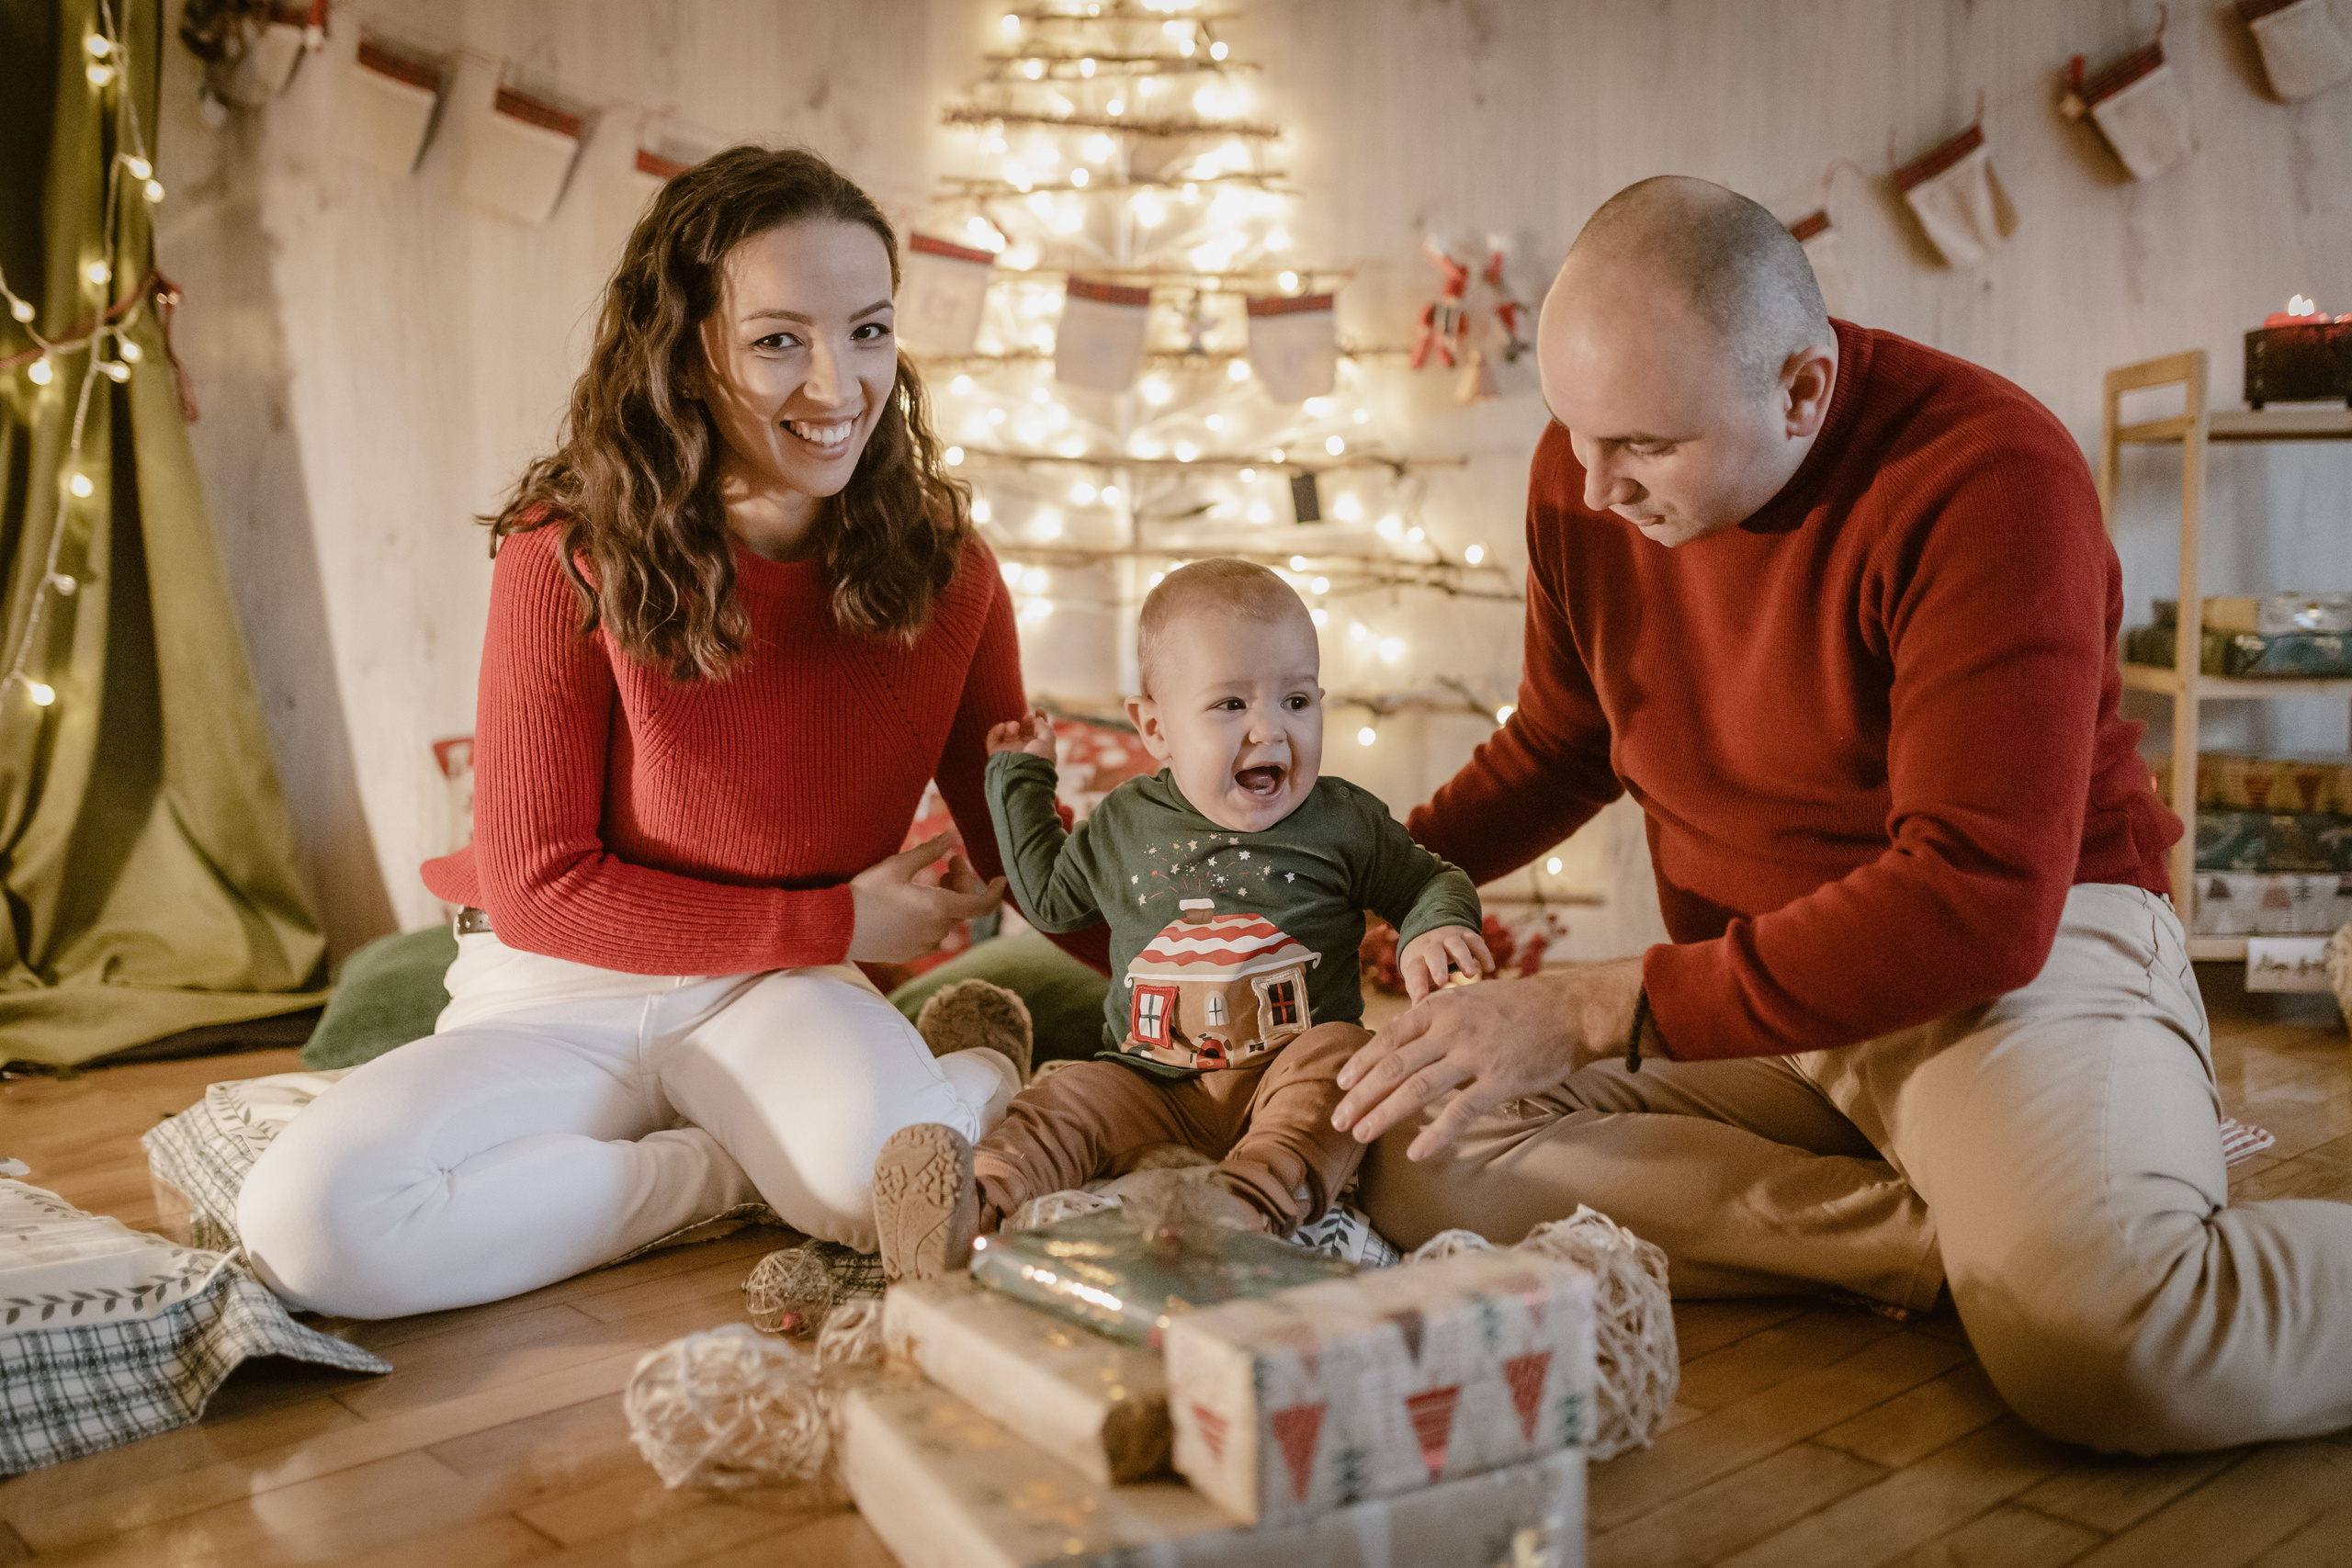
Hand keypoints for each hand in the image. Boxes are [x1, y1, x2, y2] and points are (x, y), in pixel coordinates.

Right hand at [847, 833, 1005, 962]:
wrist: (836, 927)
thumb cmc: (866, 893)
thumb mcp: (897, 866)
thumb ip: (929, 851)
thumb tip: (953, 836)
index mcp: (937, 908)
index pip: (982, 905)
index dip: (995, 892)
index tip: (999, 878)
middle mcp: (936, 930)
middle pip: (963, 906)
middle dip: (962, 882)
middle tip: (951, 861)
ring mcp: (924, 945)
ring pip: (949, 921)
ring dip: (949, 900)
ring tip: (934, 880)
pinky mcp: (911, 953)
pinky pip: (934, 936)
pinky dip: (936, 918)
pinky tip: (919, 905)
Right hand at [985, 708, 1055, 758]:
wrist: (1020, 776)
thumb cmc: (1037, 760)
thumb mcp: (1048, 742)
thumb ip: (1045, 728)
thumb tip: (1038, 719)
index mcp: (1038, 749)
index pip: (1039, 731)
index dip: (1040, 719)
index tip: (1039, 710)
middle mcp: (1024, 750)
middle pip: (1024, 730)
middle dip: (1027, 721)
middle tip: (1027, 717)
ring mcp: (1009, 751)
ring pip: (1009, 733)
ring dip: (1011, 725)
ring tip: (1014, 726)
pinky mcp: (996, 753)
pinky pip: (993, 739)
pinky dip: (996, 731)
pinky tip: (1002, 727)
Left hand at [1330, 957, 1642, 1160]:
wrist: (1569, 1010)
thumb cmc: (1518, 1006)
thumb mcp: (1468, 998)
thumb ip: (1436, 1019)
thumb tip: (1402, 1042)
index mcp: (1440, 1008)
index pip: (1388, 1038)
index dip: (1361, 1064)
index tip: (1342, 1086)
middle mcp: (1451, 1029)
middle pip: (1394, 1066)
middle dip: (1362, 1096)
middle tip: (1338, 1120)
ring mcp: (1474, 1055)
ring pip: (1417, 1089)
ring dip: (1384, 1114)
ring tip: (1361, 1134)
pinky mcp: (1499, 1081)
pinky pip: (1460, 1111)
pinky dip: (1435, 1134)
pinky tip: (1414, 1152)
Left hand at [1397, 925, 1494, 1002]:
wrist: (1431, 930)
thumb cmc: (1423, 962)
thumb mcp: (1416, 973)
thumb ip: (1418, 991)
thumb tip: (1418, 1012)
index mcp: (1416, 957)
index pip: (1415, 971)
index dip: (1417, 985)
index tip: (1420, 1000)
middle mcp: (1432, 945)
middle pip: (1433, 954)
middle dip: (1437, 966)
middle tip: (1442, 981)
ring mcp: (1449, 938)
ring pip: (1456, 945)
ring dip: (1463, 959)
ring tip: (1471, 975)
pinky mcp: (1466, 934)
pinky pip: (1476, 942)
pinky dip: (1483, 954)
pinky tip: (1489, 968)